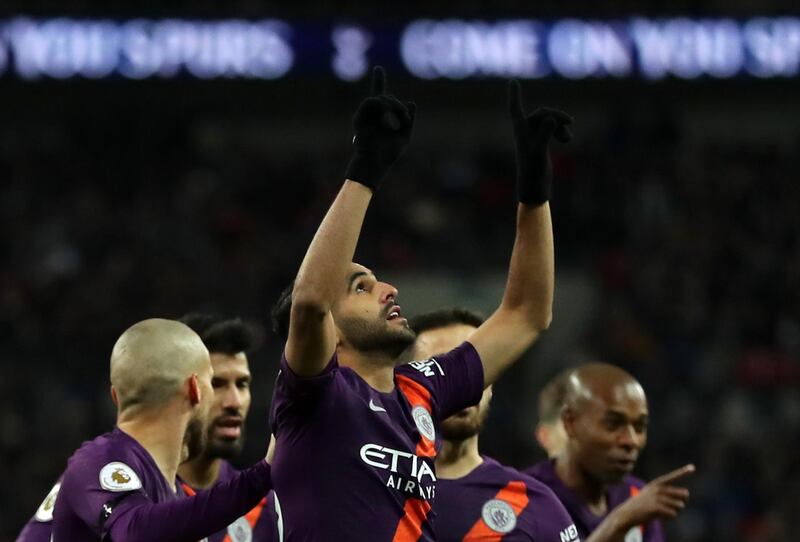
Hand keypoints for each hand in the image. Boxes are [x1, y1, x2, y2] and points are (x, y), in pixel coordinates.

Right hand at [345, 66, 415, 190]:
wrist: (376, 164)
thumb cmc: (389, 154)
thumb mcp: (405, 135)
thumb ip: (408, 119)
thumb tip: (411, 102)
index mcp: (381, 118)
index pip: (380, 96)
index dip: (378, 81)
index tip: (378, 68)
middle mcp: (372, 115)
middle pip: (386, 98)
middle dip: (399, 106)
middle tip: (406, 118)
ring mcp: (365, 116)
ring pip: (379, 98)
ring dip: (393, 104)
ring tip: (400, 116)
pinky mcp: (359, 119)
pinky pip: (370, 102)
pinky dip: (381, 104)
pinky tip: (388, 113)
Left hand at [508, 79, 572, 204]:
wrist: (534, 188)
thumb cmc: (533, 171)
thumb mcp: (539, 151)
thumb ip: (544, 134)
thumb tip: (550, 119)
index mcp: (520, 130)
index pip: (516, 108)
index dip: (515, 95)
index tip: (513, 81)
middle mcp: (525, 131)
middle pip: (543, 113)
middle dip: (557, 117)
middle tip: (570, 122)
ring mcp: (534, 136)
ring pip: (550, 121)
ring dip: (561, 125)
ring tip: (568, 139)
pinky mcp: (542, 143)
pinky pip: (553, 129)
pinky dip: (561, 132)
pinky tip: (568, 140)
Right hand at [611, 464, 694, 529]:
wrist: (627, 513)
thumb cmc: (642, 505)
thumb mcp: (651, 494)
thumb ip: (666, 494)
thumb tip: (685, 499)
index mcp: (657, 483)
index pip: (673, 476)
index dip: (683, 472)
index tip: (693, 467)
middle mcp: (658, 488)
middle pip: (683, 494)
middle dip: (682, 502)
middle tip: (674, 506)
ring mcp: (657, 498)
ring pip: (680, 505)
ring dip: (675, 511)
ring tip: (665, 512)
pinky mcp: (656, 508)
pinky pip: (673, 514)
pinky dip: (670, 517)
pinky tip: (661, 516)